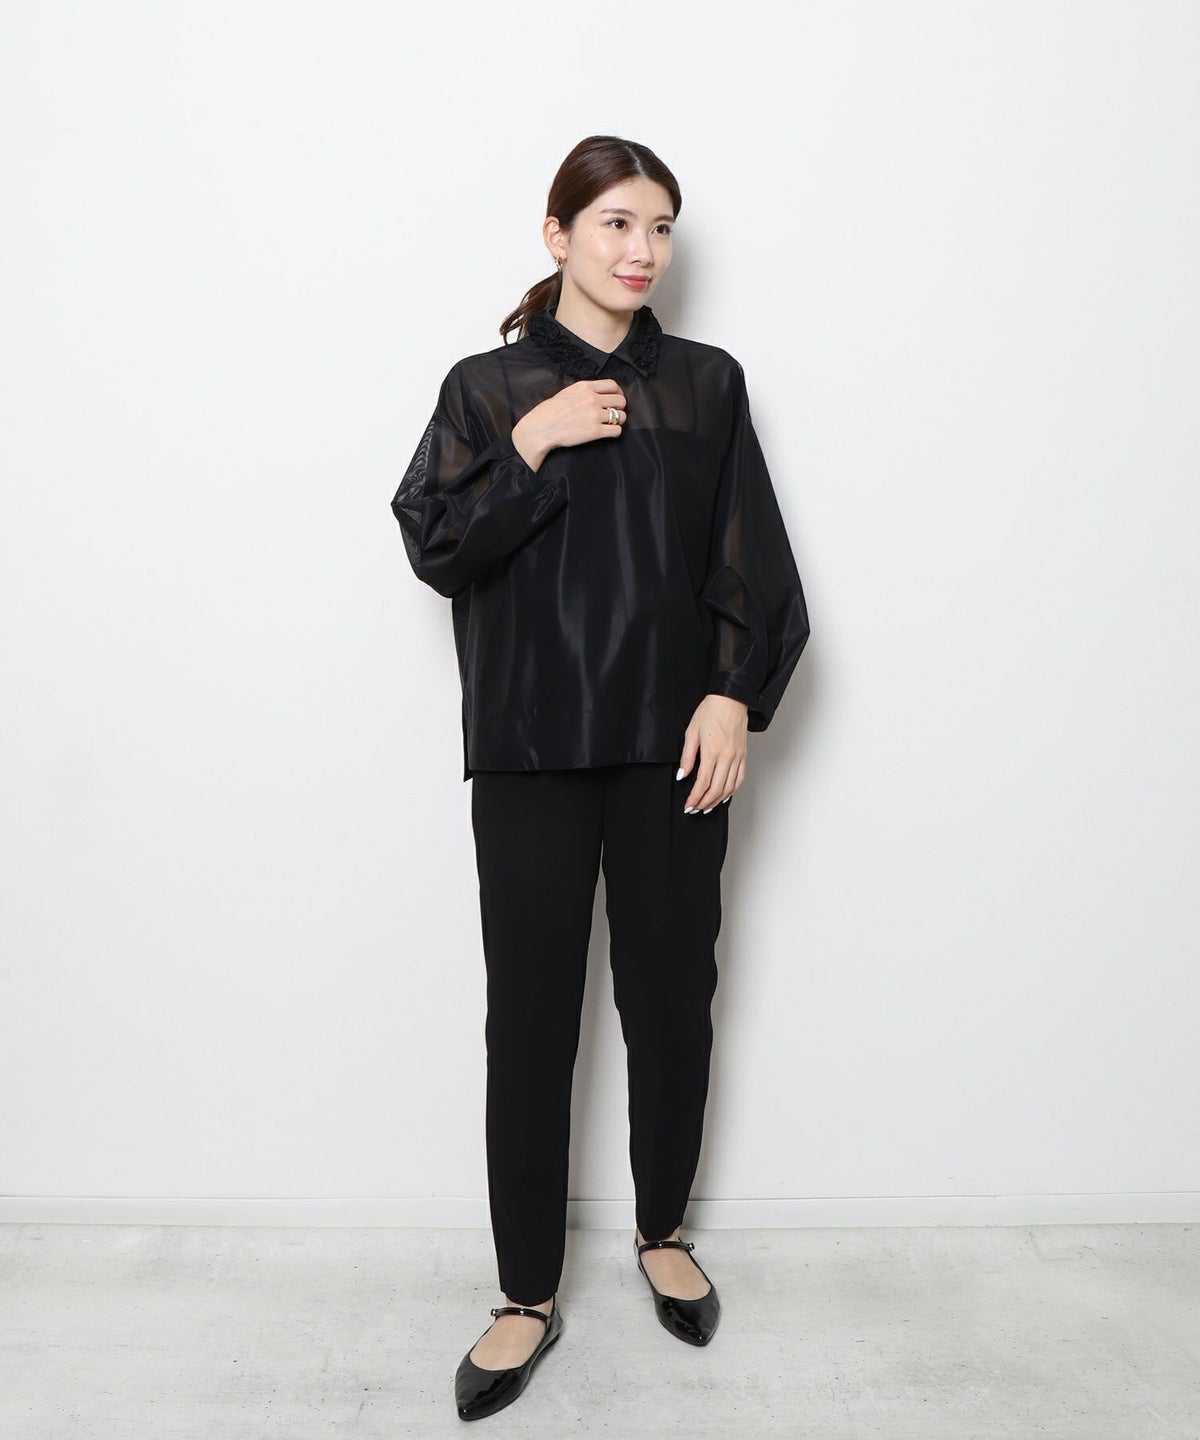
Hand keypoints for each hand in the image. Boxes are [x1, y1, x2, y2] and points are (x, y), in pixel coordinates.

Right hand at [512, 378, 626, 469]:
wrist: (541, 428)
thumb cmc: (550, 412)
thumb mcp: (568, 392)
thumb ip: (585, 392)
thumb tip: (598, 395)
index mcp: (585, 387)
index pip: (613, 385)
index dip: (618, 392)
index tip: (616, 398)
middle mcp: (592, 399)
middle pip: (620, 400)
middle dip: (620, 407)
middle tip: (614, 413)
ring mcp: (595, 415)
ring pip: (621, 416)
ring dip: (619, 420)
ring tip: (612, 424)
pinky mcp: (595, 431)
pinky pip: (616, 430)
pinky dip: (615, 432)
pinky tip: (608, 432)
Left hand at [677, 695, 747, 811]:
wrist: (731, 699)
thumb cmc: (710, 712)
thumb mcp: (691, 732)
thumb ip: (687, 756)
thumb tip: (682, 775)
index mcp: (712, 751)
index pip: (703, 782)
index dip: (695, 797)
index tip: (688, 805)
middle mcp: (727, 757)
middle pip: (716, 789)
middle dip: (704, 803)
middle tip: (695, 809)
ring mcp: (737, 757)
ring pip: (729, 787)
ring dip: (717, 801)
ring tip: (707, 807)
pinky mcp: (743, 756)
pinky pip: (739, 779)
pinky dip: (732, 791)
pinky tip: (724, 797)